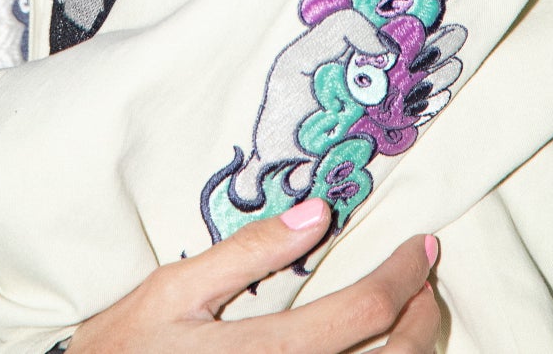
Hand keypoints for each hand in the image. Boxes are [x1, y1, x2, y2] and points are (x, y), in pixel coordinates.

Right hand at [66, 197, 439, 352]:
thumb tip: (317, 212)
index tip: (423, 244)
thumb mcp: (174, 291)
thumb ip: (248, 253)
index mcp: (272, 353)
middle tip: (425, 274)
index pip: (367, 312)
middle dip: (422, 312)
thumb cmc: (127, 350)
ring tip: (412, 309)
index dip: (405, 275)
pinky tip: (374, 348)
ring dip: (412, 346)